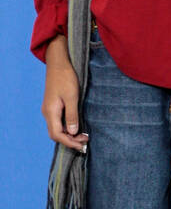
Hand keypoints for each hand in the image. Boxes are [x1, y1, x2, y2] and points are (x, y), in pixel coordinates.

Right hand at [42, 36, 87, 151]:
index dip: (69, 142)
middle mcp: (47, 113)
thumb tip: (72, 132)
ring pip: (57, 129)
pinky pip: (58, 122)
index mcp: (51, 112)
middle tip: (85, 142)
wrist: (58, 63)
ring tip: (83, 136)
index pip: (57, 134)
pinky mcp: (53, 106)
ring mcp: (49, 109)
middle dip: (69, 140)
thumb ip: (72, 115)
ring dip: (69, 135)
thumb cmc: (66, 78)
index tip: (82, 145)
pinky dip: (67, 128)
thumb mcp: (72, 97)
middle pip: (55, 134)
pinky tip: (76, 127)